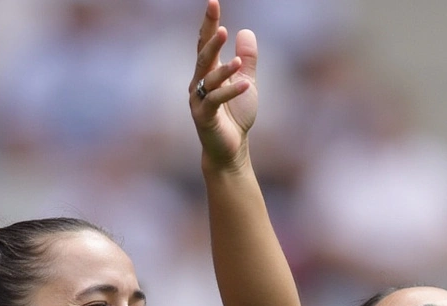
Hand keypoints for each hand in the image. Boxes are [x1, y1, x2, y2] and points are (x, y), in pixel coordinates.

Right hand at [190, 0, 257, 170]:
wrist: (230, 150)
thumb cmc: (236, 117)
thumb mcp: (247, 82)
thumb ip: (247, 60)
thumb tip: (246, 31)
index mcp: (208, 73)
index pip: (206, 43)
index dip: (209, 23)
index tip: (212, 2)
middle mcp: (199, 83)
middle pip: (203, 55)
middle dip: (210, 38)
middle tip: (219, 23)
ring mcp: (199, 100)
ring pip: (209, 78)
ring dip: (224, 69)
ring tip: (238, 61)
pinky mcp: (204, 117)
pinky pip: (217, 100)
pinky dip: (231, 91)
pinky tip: (245, 83)